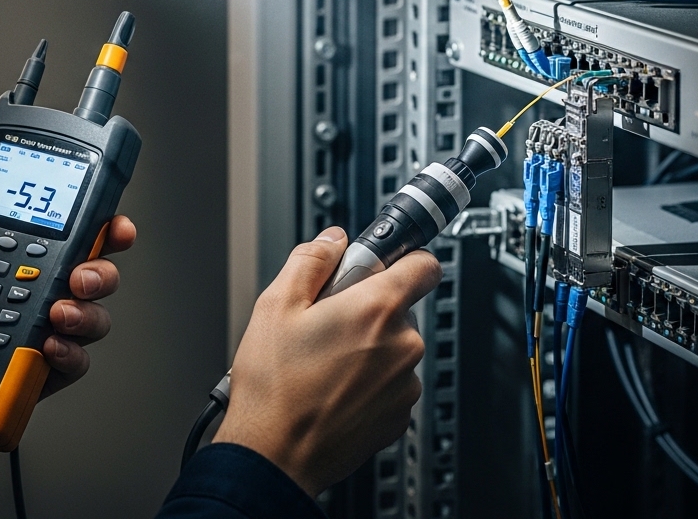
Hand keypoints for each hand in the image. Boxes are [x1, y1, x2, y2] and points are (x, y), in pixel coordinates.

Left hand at [0, 134, 135, 399]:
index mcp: (22, 251)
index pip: (76, 231)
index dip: (106, 224)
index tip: (114, 223)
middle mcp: (40, 288)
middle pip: (98, 272)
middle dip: (102, 271)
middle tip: (79, 275)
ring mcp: (43, 328)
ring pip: (93, 317)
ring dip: (85, 313)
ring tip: (56, 313)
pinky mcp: (38, 368)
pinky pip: (73, 361)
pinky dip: (68, 353)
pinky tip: (48, 345)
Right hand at [212, 227, 440, 496]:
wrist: (276, 455)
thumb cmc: (274, 388)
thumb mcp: (275, 305)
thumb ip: (311, 260)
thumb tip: (331, 241)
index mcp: (376, 309)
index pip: (423, 264)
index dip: (402, 259)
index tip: (383, 265)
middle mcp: (402, 345)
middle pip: (399, 308)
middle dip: (366, 310)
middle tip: (324, 324)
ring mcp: (404, 384)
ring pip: (393, 347)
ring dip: (367, 349)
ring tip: (321, 363)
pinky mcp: (399, 415)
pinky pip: (390, 383)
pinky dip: (368, 382)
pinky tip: (331, 388)